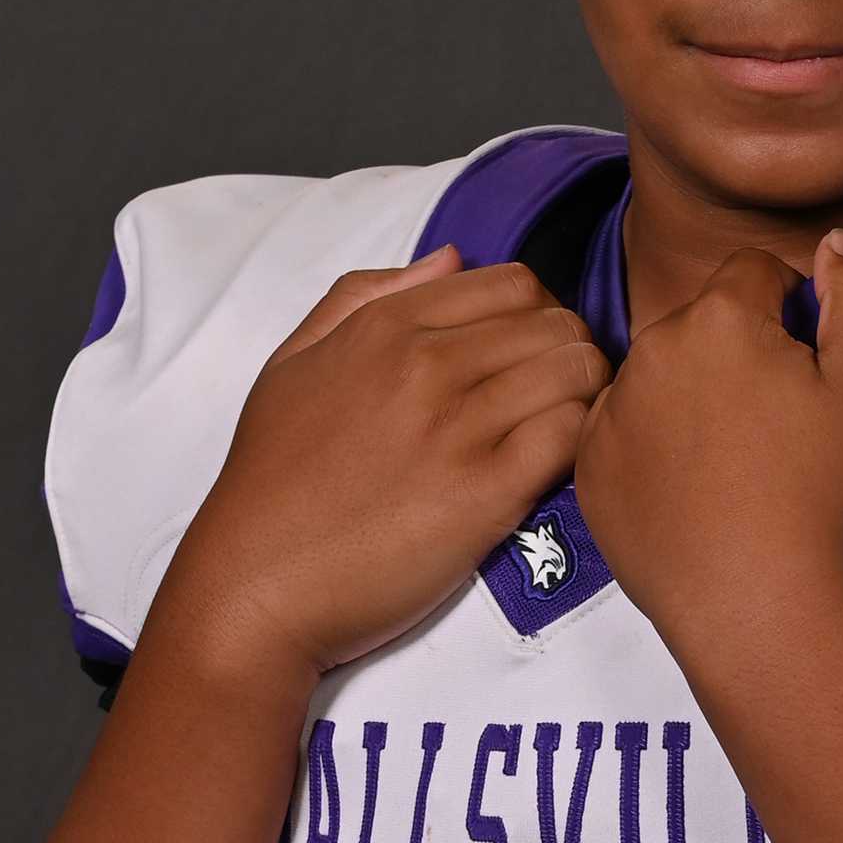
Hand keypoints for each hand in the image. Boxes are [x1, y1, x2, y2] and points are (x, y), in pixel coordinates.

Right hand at [156, 247, 609, 684]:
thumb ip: (365, 296)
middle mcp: (424, 365)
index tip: (530, 356)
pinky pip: (573, 434)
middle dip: (569, 353)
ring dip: (586, 396)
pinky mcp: (484, 493)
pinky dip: (583, 442)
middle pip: (554, 322)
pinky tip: (557, 466)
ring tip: (561, 431)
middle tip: (556, 398)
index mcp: (384, 327)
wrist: (256, 583)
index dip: (537, 316)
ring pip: (576, 369)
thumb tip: (449, 259)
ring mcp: (457, 427)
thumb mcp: (293, 363)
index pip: (512, 283)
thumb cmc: (272, 483)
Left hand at [574, 230, 842, 657]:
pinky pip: (624, 436)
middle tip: (780, 429)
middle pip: (704, 325)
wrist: (758, 608)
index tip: (807, 371)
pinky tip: (697, 494)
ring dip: (694, 401)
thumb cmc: (817, 503)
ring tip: (739, 468)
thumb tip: (835, 244)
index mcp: (718, 320)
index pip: (756, 274)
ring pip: (661, 379)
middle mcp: (649, 354)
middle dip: (741, 356)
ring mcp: (610, 415)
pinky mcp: (589, 472)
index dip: (792, 314)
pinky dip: (656, 452)